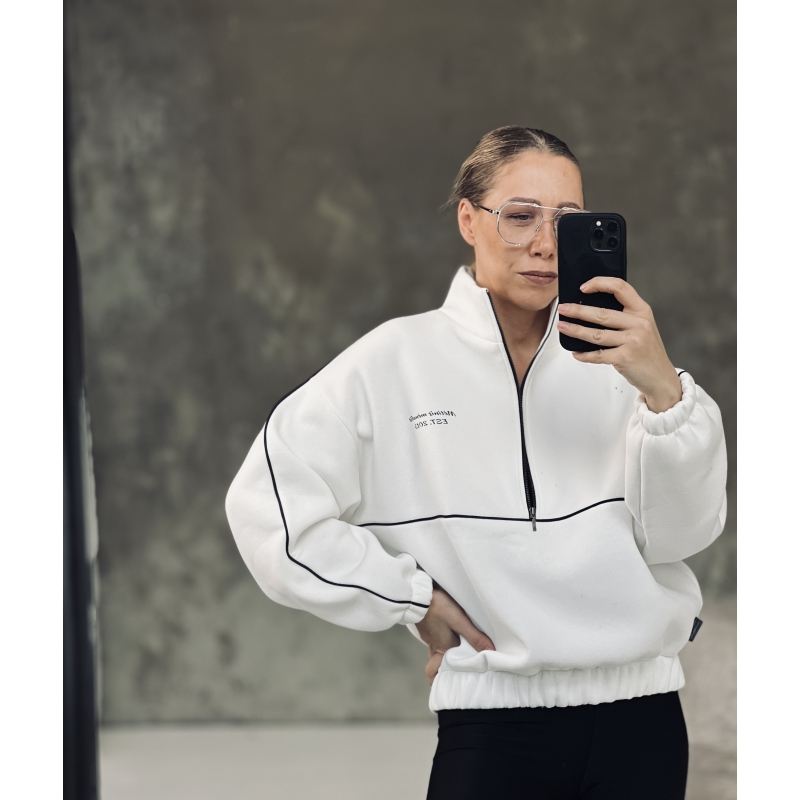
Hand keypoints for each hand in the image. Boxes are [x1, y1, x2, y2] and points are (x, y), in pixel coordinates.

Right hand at [415, 584, 494, 685]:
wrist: (419, 591)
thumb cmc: (437, 606)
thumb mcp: (459, 621)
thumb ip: (474, 637)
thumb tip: (491, 652)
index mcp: (442, 650)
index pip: (437, 674)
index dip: (443, 681)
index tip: (459, 682)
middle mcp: (434, 647)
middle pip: (439, 665)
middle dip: (449, 670)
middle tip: (466, 669)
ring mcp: (429, 637)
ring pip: (439, 652)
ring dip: (449, 655)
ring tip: (465, 652)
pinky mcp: (428, 627)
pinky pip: (438, 640)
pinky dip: (446, 642)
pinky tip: (455, 635)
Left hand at [557, 277, 682, 412]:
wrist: (661, 377)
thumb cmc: (647, 351)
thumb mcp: (642, 327)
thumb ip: (624, 316)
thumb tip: (591, 309)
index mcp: (642, 311)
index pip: (621, 288)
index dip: (600, 284)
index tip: (584, 287)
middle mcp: (638, 324)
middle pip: (602, 313)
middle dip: (578, 311)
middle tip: (562, 309)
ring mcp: (632, 341)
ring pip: (597, 334)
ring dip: (576, 330)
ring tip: (563, 326)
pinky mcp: (625, 357)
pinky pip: (598, 354)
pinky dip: (585, 354)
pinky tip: (576, 353)